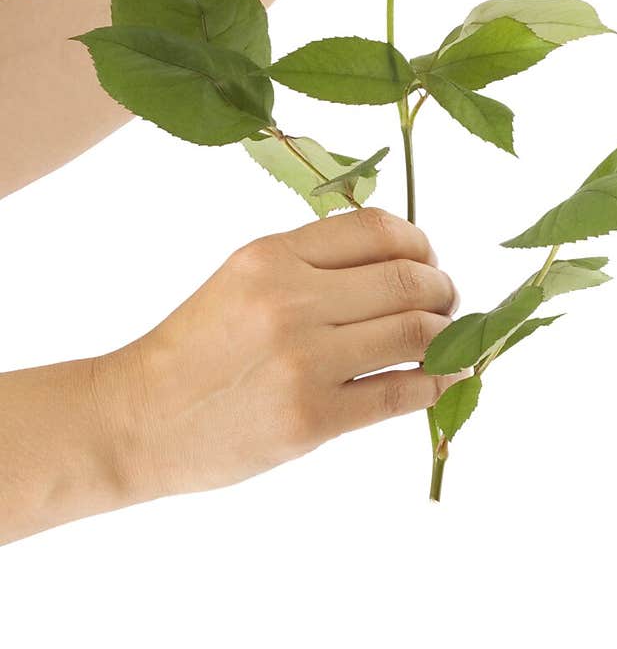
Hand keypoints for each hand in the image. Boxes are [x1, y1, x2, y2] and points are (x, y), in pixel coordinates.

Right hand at [105, 209, 459, 501]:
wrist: (136, 419)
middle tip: (447, 303)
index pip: (378, 229)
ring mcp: (304, 361)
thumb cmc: (195, 348)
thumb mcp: (242, 278)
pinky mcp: (312, 419)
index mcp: (272, 256)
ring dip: (446, 335)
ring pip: (415, 333)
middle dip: (443, 290)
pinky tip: (446, 379)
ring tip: (447, 341)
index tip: (427, 262)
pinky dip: (437, 382)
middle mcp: (291, 300)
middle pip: (407, 279)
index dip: (419, 245)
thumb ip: (312, 263)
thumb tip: (402, 261)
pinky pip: (401, 392)